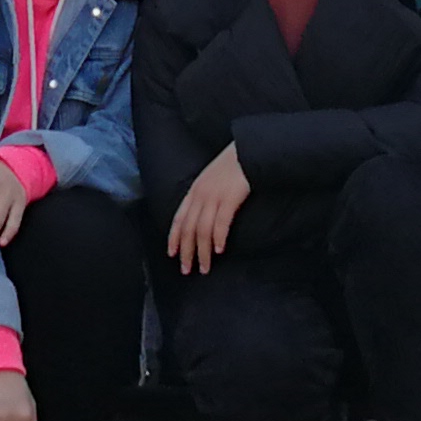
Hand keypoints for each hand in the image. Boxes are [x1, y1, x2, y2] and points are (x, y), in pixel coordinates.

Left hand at [164, 142, 250, 276]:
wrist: (249, 150)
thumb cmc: (233, 165)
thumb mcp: (212, 178)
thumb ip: (205, 194)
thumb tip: (202, 214)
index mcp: (195, 189)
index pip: (179, 218)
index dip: (174, 237)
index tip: (172, 254)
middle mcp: (200, 194)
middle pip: (189, 228)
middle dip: (186, 251)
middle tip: (186, 270)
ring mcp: (214, 196)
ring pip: (202, 230)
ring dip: (202, 252)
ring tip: (204, 267)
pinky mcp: (230, 198)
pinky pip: (221, 223)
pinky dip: (218, 238)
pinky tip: (218, 250)